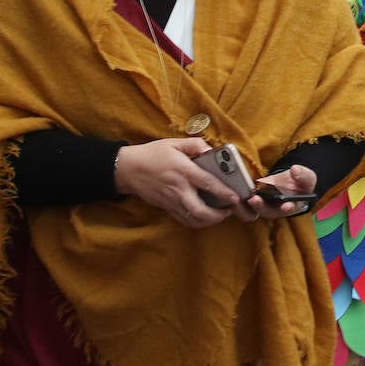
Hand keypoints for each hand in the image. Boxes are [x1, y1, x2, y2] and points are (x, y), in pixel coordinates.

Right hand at [113, 137, 238, 227]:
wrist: (128, 169)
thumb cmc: (152, 154)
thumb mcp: (174, 143)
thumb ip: (195, 144)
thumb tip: (210, 150)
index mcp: (183, 171)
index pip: (207, 184)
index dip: (223, 192)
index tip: (235, 197)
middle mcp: (178, 189)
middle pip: (201, 211)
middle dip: (218, 216)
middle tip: (228, 211)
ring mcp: (171, 201)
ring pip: (193, 219)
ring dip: (209, 221)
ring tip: (219, 215)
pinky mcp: (166, 207)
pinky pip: (183, 220)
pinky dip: (196, 222)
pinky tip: (203, 216)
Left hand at [242, 164, 318, 220]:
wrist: (291, 180)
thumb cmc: (300, 182)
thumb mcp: (306, 178)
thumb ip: (303, 176)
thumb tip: (295, 170)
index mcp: (291, 206)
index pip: (288, 209)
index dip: (287, 208)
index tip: (286, 205)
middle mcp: (275, 208)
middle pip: (266, 211)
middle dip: (260, 207)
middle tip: (254, 200)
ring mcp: (263, 204)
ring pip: (253, 209)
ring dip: (245, 206)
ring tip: (238, 198)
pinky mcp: (254, 197)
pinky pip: (244, 201)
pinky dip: (238, 199)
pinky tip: (231, 191)